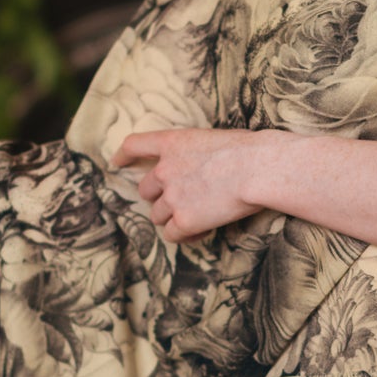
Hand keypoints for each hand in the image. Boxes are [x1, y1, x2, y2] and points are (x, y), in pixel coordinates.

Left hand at [111, 127, 266, 243]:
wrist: (259, 169)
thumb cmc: (249, 150)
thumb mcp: (215, 140)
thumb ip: (196, 154)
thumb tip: (203, 168)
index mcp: (173, 143)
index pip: (135, 146)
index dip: (123, 156)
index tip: (116, 163)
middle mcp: (165, 170)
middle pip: (146, 190)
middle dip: (160, 197)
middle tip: (182, 201)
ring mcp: (172, 197)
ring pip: (157, 215)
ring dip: (172, 218)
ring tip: (197, 219)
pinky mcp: (184, 221)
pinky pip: (172, 235)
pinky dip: (184, 236)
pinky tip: (202, 232)